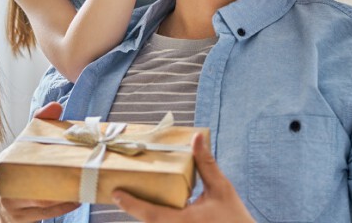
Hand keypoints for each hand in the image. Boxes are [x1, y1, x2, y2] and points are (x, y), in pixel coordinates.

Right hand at [0, 102, 79, 222]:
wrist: (8, 210)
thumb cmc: (22, 175)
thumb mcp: (26, 151)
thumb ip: (40, 125)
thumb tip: (56, 105)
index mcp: (5, 160)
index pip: (23, 148)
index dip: (45, 144)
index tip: (68, 142)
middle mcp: (2, 180)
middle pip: (33, 174)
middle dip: (58, 171)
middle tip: (81, 165)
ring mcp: (9, 200)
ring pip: (40, 196)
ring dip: (63, 192)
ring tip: (83, 184)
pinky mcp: (19, 217)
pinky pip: (44, 212)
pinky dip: (62, 206)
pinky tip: (77, 199)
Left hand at [111, 133, 253, 222]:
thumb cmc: (235, 218)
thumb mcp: (221, 189)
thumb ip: (206, 164)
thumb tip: (197, 137)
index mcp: (183, 222)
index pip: (151, 214)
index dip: (132, 204)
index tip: (116, 194)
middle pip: (148, 222)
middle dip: (133, 208)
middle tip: (119, 192)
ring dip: (144, 214)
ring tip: (130, 198)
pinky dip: (155, 219)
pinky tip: (151, 207)